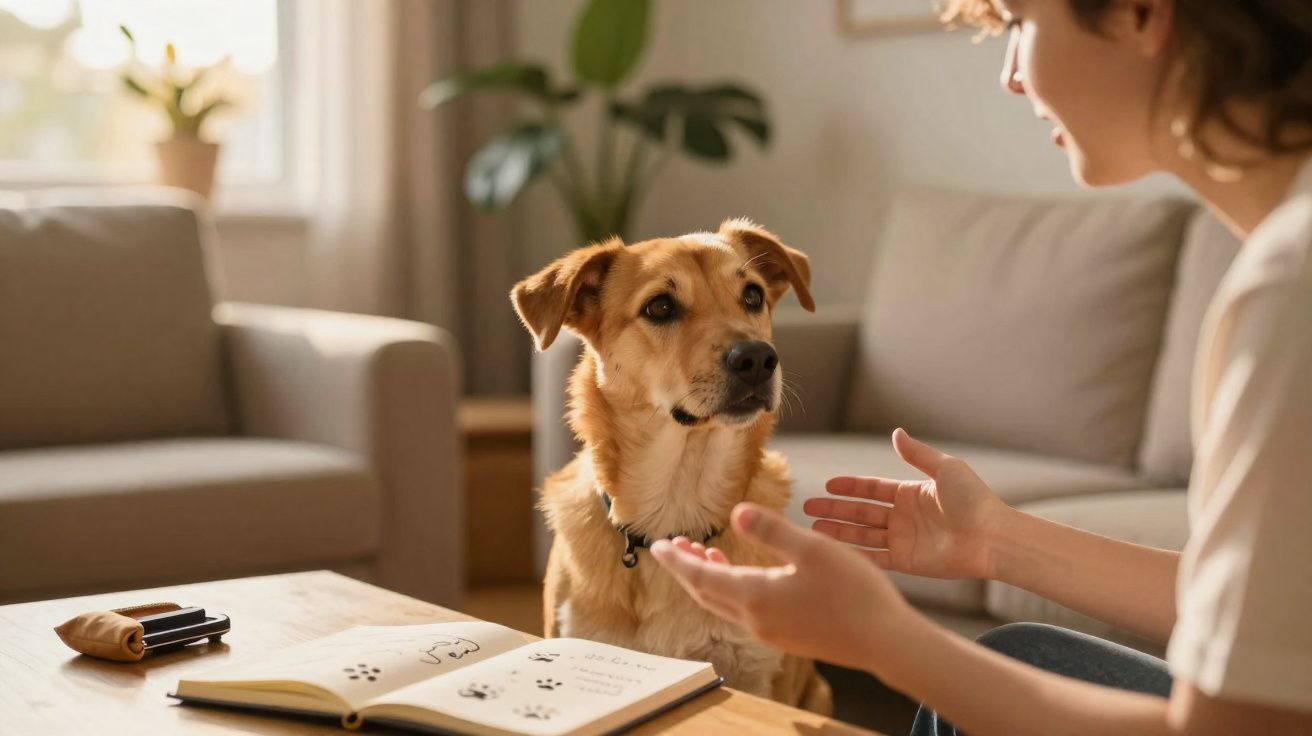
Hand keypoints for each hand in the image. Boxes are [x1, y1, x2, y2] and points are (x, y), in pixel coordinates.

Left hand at [650, 503, 916, 670]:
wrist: (885, 642)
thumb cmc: (855, 592)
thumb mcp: (813, 550)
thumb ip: (771, 530)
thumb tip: (734, 512)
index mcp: (756, 596)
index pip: (699, 577)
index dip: (675, 561)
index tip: (656, 546)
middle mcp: (756, 619)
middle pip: (705, 594)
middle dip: (685, 569)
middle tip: (672, 546)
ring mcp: (771, 632)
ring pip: (724, 605)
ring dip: (709, 580)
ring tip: (704, 554)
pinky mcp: (787, 636)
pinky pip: (744, 613)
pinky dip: (731, 591)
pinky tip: (744, 576)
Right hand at [804, 428, 1009, 579]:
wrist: (992, 537)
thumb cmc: (974, 500)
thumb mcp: (945, 469)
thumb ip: (917, 454)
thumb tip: (895, 433)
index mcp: (911, 493)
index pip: (872, 489)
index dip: (849, 487)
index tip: (827, 484)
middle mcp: (904, 517)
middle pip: (861, 512)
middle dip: (834, 509)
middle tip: (807, 507)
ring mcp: (904, 540)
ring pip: (862, 534)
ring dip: (838, 531)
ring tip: (812, 527)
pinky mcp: (907, 562)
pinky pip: (875, 558)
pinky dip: (855, 554)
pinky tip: (834, 550)